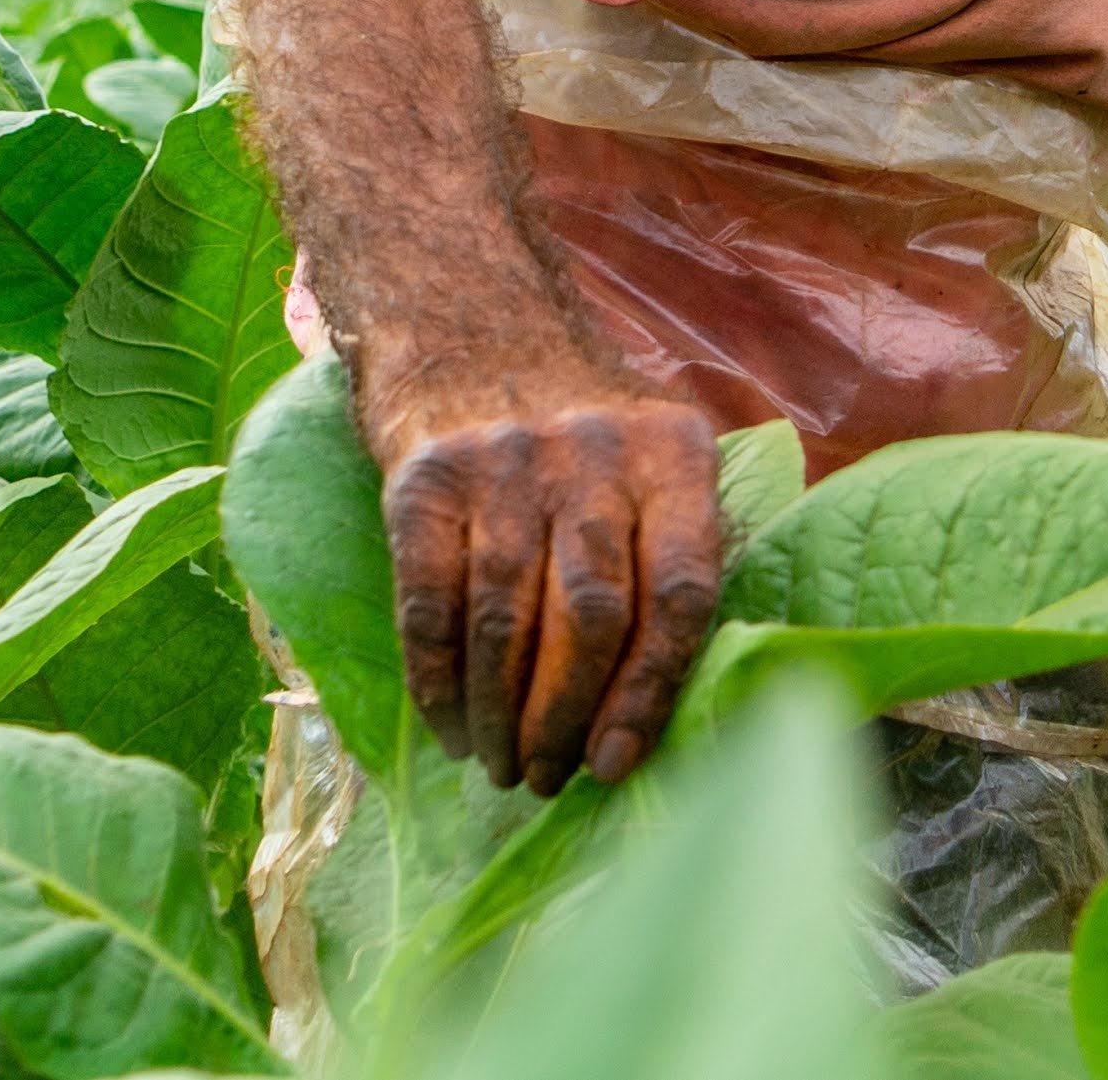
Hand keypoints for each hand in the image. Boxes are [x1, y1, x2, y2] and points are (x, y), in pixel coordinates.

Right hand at [371, 377, 722, 793]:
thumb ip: (675, 562)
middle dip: (567, 718)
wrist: (470, 330)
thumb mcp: (657, 462)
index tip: (617, 764)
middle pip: (592, 614)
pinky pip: (431, 604)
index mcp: (675, 454)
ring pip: (507, 619)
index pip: (682, 590)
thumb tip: (660, 724)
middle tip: (548, 778)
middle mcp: (595, 452)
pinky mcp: (426, 479)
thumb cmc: (584, 436)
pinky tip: (451, 728)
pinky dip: (438, 682)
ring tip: (502, 768)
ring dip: (500, 716)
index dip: (651, 692)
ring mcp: (504, 461)